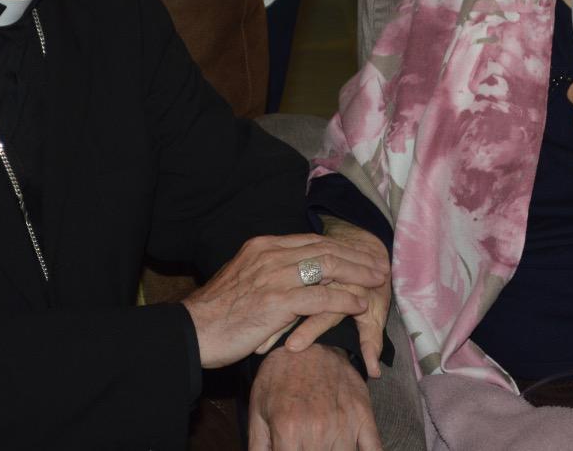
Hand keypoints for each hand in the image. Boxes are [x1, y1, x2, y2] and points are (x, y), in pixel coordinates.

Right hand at [181, 233, 387, 368]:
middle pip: (325, 248)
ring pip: (328, 266)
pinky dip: (344, 299)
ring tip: (377, 281)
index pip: (311, 240)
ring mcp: (275, 276)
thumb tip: (291, 277)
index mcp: (262, 246)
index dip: (340, 246)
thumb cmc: (216, 313)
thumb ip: (268, 272)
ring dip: (357, 273)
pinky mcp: (278, 301)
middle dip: (356, 256)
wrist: (193, 331)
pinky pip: (321, 296)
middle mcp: (271, 255)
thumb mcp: (243, 279)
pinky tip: (359, 304)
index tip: (360, 253)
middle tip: (379, 264)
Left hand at [249, 345, 380, 450]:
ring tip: (325, 447)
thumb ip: (259, 448)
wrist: (308, 341)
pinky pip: (373, 449)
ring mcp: (344, 424)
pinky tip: (354, 450)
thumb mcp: (258, 410)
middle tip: (307, 447)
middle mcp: (318, 430)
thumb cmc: (278, 376)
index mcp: (289, 431)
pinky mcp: (363, 415)